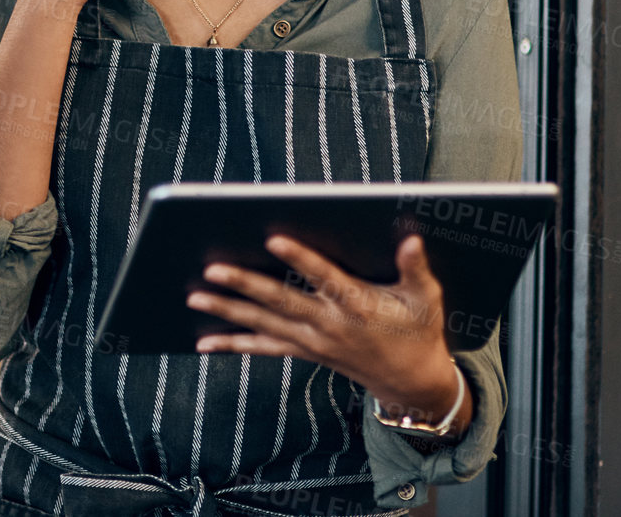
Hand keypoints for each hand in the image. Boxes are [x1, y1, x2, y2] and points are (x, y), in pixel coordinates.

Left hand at [185, 234, 469, 434]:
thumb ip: (416, 268)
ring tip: (193, 298)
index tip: (273, 239)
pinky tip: (203, 341)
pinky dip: (233, 343)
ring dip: (228, 311)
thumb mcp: (427, 298)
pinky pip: (264, 347)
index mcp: (359, 305)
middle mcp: (331, 325)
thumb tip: (411, 238)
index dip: (300, 259)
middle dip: (245, 284)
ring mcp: (314, 341)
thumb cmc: (419, 330)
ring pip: (264, 324)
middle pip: (282, 301)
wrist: (410, 382)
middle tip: (212, 268)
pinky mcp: (305, 350)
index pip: (325, 278)